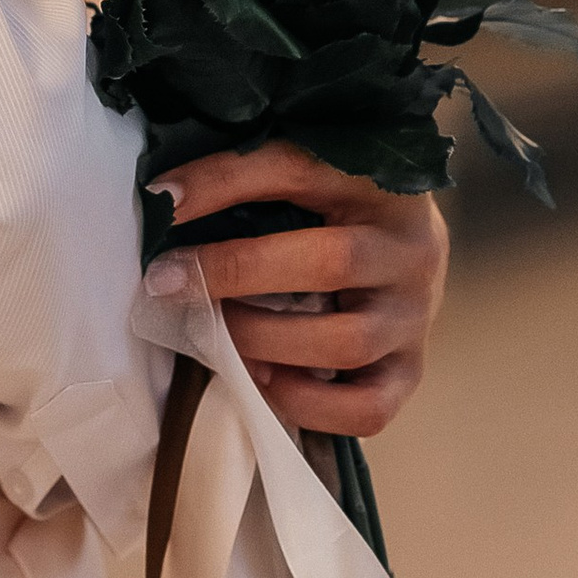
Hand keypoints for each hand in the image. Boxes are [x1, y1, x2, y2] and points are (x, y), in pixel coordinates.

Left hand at [144, 140, 447, 438]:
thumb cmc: (340, 206)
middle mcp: (411, 249)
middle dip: (236, 273)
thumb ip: (250, 178)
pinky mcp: (412, 370)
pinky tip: (265, 380)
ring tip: (217, 335)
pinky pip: (367, 407)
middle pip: (330, 262)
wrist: (412, 247)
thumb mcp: (309, 174)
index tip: (161, 200)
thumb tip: (164, 198)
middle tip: (171, 282)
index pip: (296, 170)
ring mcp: (416, 316)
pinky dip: (307, 404)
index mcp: (381, 182)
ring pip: (347, 342)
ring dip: (265, 342)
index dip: (221, 184)